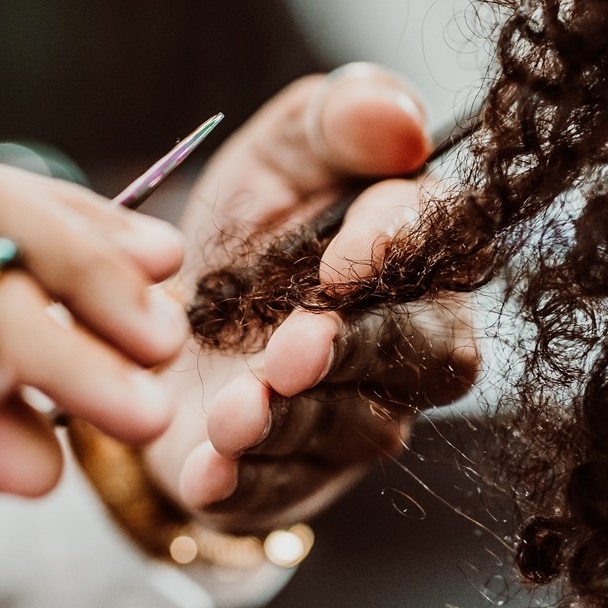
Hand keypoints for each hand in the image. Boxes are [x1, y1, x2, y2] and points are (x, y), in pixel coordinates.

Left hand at [146, 64, 478, 533]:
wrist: (157, 321)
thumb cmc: (245, 230)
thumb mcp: (279, 151)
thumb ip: (339, 118)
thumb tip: (402, 121)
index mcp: (423, 247)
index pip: (450, 242)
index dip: (405, 248)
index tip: (343, 255)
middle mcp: (413, 338)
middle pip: (427, 353)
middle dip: (356, 352)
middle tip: (292, 349)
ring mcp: (360, 417)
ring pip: (356, 427)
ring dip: (292, 421)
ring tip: (231, 412)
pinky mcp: (297, 478)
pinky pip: (285, 490)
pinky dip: (244, 484)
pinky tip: (208, 471)